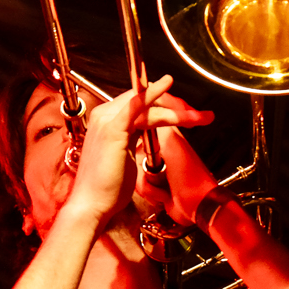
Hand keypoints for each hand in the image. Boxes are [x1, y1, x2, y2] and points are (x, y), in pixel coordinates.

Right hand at [59, 76, 208, 229]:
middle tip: (197, 116)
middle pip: (144, 98)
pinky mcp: (113, 129)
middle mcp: (104, 115)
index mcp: (106, 121)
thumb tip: (146, 135)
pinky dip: (152, 93)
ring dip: (175, 109)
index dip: (164, 105)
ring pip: (147, 105)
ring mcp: (107, 120)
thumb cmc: (106, 188)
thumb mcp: (124, 157)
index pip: (139, 102)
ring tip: (196, 117)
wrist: (91, 205)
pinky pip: (136, 105)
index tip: (185, 115)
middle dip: (174, 105)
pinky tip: (166, 84)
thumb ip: (133, 141)